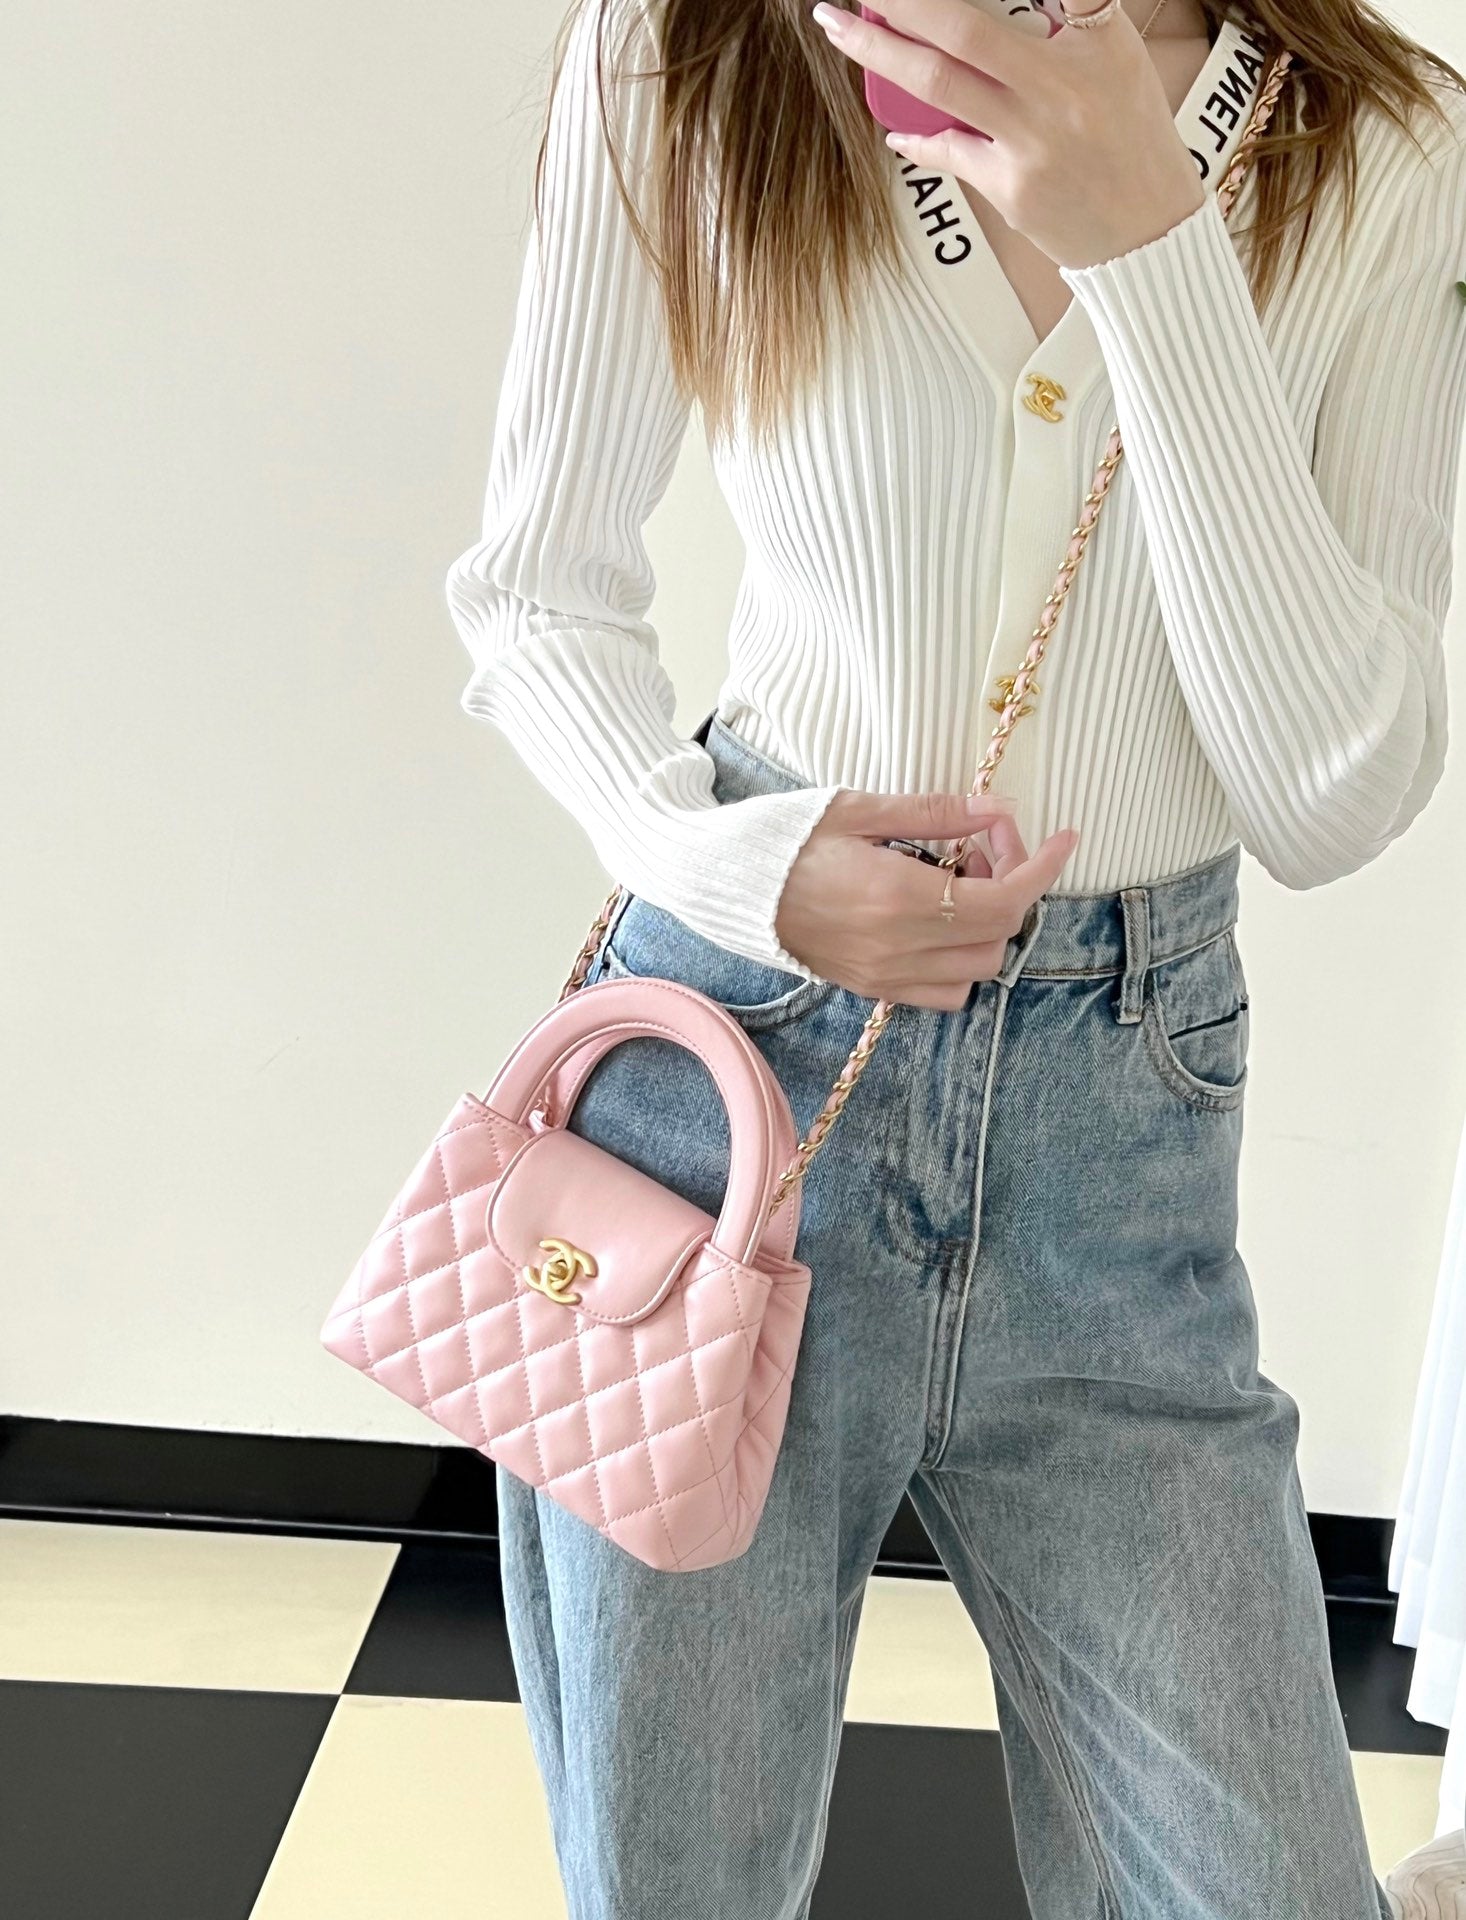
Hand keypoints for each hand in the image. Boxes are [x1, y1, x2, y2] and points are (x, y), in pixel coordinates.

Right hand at [774, 788, 1079, 1007]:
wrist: (727, 885)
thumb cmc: (787, 839)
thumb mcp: (860, 807)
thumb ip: (936, 812)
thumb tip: (998, 808)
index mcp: (897, 896)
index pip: (1003, 898)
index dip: (1043, 868)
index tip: (1063, 838)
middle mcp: (897, 947)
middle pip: (1000, 933)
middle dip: (1012, 885)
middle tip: (981, 844)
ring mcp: (885, 975)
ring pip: (979, 968)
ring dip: (990, 924)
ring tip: (958, 880)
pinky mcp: (872, 988)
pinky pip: (945, 992)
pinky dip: (962, 960)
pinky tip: (940, 919)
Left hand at [809, 0, 1205, 268]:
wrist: (1147, 234)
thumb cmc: (1132, 139)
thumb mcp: (1118, 61)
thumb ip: (1070, 20)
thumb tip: (1007, 8)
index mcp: (1098, 43)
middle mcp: (1061, 87)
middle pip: (963, 28)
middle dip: (900, 1)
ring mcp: (1030, 140)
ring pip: (939, 82)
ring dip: (877, 51)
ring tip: (838, 27)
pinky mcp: (1010, 187)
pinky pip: (948, 151)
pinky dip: (916, 137)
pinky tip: (893, 125)